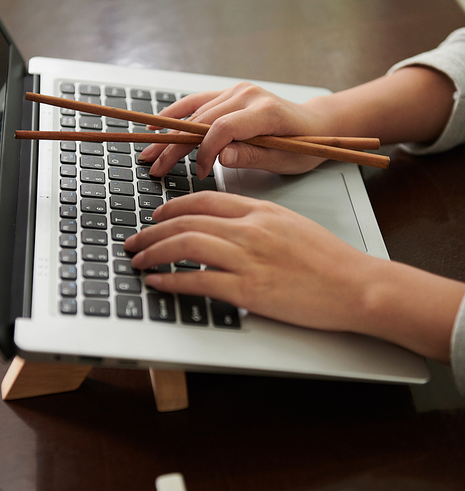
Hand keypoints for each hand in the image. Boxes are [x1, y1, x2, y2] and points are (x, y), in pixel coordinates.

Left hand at [124, 191, 369, 332]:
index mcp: (260, 211)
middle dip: (152, 230)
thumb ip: (258, 222)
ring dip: (154, 252)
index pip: (204, 200)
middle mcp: (250, 229)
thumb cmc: (330, 260)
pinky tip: (158, 281)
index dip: (173, 207)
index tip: (157, 216)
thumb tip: (229, 227)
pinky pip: (198, 279)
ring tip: (138, 260)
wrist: (356, 285)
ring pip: (185, 245)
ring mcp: (248, 258)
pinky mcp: (249, 290)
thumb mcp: (292, 226)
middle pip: (187, 221)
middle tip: (134, 241)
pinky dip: (171, 279)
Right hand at [141, 82, 332, 178]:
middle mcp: (248, 95)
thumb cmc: (305, 146)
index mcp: (264, 112)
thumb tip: (220, 156)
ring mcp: (238, 92)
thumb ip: (252, 157)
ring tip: (149, 152)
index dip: (205, 152)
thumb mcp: (284, 160)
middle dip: (175, 146)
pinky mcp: (231, 94)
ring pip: (195, 113)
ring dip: (170, 133)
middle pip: (202, 121)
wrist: (316, 124)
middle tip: (154, 166)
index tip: (201, 173)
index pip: (222, 129)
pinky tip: (158, 122)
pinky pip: (199, 102)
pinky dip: (177, 113)